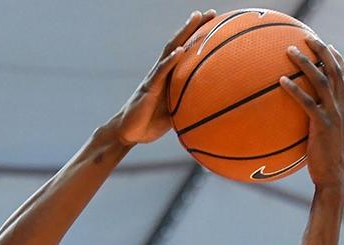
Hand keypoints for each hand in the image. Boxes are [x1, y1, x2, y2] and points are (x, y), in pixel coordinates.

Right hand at [114, 10, 216, 145]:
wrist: (128, 133)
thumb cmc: (151, 124)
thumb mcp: (176, 114)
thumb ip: (188, 105)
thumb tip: (210, 108)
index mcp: (170, 78)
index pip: (185, 52)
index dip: (198, 37)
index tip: (215, 23)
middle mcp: (162, 73)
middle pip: (178, 43)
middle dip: (193, 27)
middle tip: (209, 12)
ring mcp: (155, 78)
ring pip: (169, 51)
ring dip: (183, 34)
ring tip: (195, 19)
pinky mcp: (149, 88)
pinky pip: (161, 72)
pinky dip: (171, 61)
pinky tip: (180, 51)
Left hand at [280, 38, 343, 191]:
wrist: (334, 180)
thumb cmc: (327, 163)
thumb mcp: (330, 139)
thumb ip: (324, 123)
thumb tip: (308, 119)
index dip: (338, 60)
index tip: (328, 46)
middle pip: (335, 71)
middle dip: (322, 51)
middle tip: (308, 38)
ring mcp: (336, 116)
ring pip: (322, 81)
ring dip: (306, 63)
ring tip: (290, 51)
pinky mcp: (322, 126)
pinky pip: (307, 102)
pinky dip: (294, 89)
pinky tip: (280, 81)